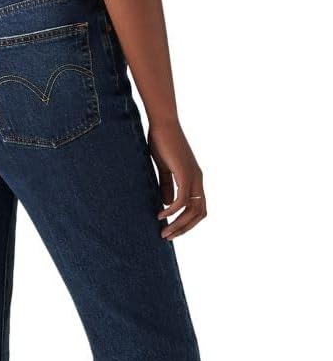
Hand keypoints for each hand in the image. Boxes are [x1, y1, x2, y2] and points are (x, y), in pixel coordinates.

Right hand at [148, 119, 206, 240]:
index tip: (172, 229)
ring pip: (192, 209)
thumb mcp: (163, 169)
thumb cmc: (161, 142)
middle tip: (167, 237)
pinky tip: (161, 215)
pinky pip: (182, 199)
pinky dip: (172, 211)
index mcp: (194, 179)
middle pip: (199, 213)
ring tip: (164, 232)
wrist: (162, 123)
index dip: (188, 222)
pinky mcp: (185, 173)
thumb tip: (167, 205)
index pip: (199, 208)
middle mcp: (198, 179)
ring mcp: (193, 176)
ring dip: (179, 224)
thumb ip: (166, 186)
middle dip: (184, 228)